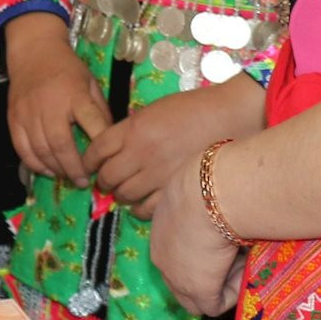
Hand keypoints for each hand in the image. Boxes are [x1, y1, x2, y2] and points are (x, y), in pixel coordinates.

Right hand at [4, 17, 108, 184]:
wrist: (33, 51)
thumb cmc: (67, 68)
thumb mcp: (90, 82)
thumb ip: (100, 111)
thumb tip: (110, 140)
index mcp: (75, 95)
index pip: (91, 124)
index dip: (99, 148)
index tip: (104, 164)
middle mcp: (50, 105)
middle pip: (62, 145)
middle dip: (74, 169)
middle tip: (84, 181)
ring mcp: (29, 113)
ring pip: (41, 151)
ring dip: (56, 169)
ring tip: (68, 177)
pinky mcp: (14, 119)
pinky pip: (22, 149)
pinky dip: (35, 164)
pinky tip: (47, 170)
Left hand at [85, 83, 246, 219]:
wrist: (231, 117)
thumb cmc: (195, 109)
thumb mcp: (154, 111)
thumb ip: (132, 130)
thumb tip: (114, 148)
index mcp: (134, 129)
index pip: (97, 150)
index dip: (89, 161)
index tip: (89, 166)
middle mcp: (141, 153)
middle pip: (108, 176)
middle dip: (104, 180)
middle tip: (107, 181)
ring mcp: (158, 174)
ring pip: (124, 195)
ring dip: (121, 195)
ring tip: (125, 192)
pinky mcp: (175, 191)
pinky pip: (147, 209)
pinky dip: (139, 209)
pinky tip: (142, 205)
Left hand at [147, 138, 247, 313]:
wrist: (210, 191)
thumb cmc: (210, 182)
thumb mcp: (201, 193)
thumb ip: (206, 208)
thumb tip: (226, 210)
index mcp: (160, 230)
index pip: (175, 255)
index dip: (201, 256)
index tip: (224, 245)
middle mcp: (161, 257)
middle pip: (182, 283)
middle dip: (209, 276)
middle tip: (235, 257)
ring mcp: (176, 277)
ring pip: (198, 298)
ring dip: (221, 284)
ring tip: (242, 257)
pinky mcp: (197, 290)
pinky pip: (216, 304)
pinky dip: (232, 291)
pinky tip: (244, 265)